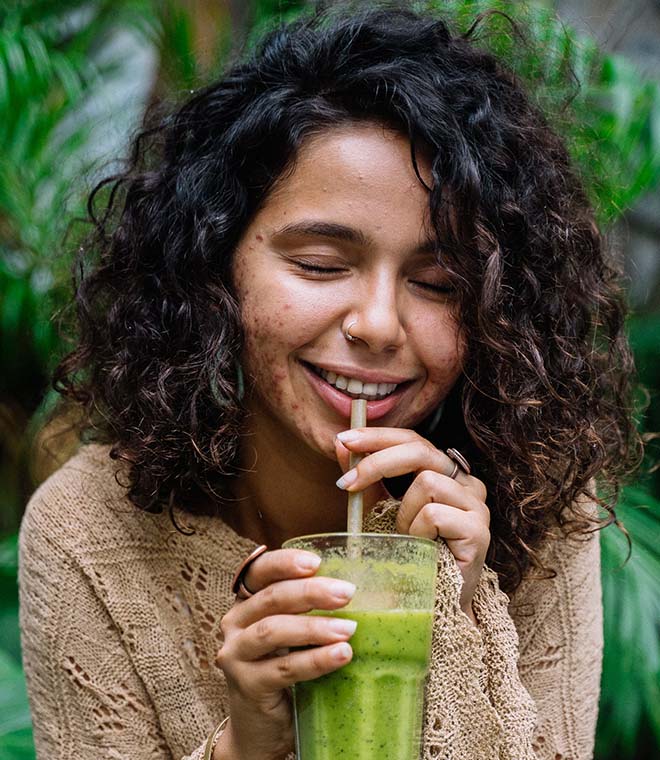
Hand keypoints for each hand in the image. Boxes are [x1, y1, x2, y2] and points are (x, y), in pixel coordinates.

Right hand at [215, 549, 356, 758]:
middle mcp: (235, 624)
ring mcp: (236, 655)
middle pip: (271, 598)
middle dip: (311, 592)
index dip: (285, 562)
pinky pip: (283, 668)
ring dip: (315, 627)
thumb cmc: (284, 670)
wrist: (261, 728)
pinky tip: (340, 655)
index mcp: (247, 602)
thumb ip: (311, 611)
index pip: (259, 571)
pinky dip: (315, 660)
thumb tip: (365, 593)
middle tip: (347, 593)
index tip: (316, 562)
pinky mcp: (246, 685)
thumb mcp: (294, 635)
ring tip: (349, 629)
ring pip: (273, 631)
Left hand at [334, 428, 489, 622]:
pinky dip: (417, 532)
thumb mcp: (380, 509)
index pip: (414, 439)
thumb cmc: (408, 555)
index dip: (379, 436)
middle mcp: (467, 483)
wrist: (432, 604)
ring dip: (403, 513)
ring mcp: (477, 506)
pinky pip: (434, 514)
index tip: (345, 439)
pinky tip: (421, 549)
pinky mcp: (479, 530)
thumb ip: (365, 477)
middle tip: (347, 484)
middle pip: (421, 450)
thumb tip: (341, 443)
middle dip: (377, 462)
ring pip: (426, 482)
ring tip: (406, 539)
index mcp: (446, 473)